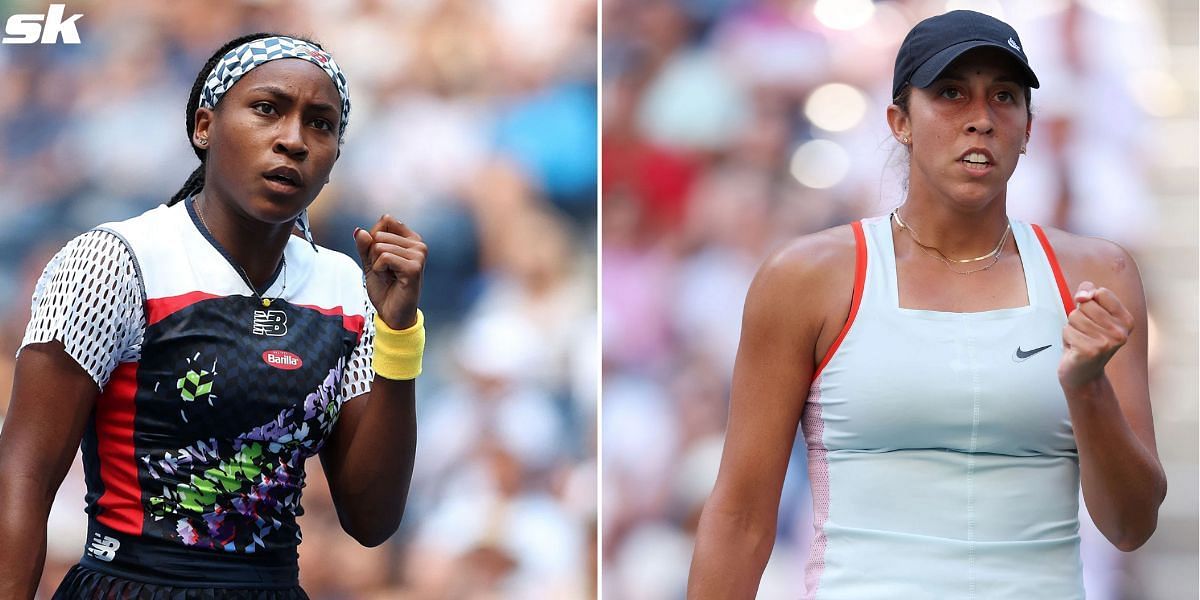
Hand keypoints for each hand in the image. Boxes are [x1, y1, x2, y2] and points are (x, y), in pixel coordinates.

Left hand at [353, 215, 425, 329]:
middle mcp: (419, 245)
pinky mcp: (414, 268)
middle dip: (373, 254)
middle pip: (379, 234)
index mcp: (412, 239)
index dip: (374, 240)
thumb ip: (365, 245)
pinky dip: (378, 269)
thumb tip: (360, 231)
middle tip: (385, 271)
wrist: (391, 313)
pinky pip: (384, 257)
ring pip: (379, 246)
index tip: (383, 259)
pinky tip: (389, 279)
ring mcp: (419, 256)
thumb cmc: (385, 288)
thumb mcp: (370, 262)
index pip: (386, 220)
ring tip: (388, 276)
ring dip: (376, 264)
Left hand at [1059, 281, 1133, 391]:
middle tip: (1085, 332)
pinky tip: (1075, 349)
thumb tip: (1083, 295)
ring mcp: (1107, 342)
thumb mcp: (1091, 314)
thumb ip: (1088, 294)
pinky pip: (1067, 330)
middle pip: (1085, 304)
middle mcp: (1120, 332)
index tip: (1091, 316)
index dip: (1088, 301)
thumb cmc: (1086, 341)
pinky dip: (1066, 338)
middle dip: (1078, 316)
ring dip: (1071, 328)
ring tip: (1080, 340)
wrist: (1083, 374)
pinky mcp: (1091, 350)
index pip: (1101, 292)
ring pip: (1074, 316)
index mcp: (1125, 320)